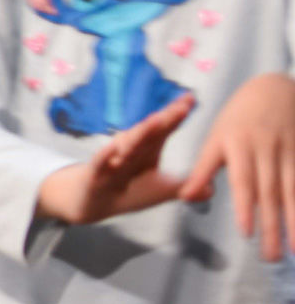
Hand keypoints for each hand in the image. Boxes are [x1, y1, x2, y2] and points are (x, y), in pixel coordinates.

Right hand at [36, 93, 193, 224]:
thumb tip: (212, 187)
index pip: (163, 129)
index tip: (191, 99)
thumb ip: (184, 185)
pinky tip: (113, 149)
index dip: (177, 115)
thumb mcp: (160, 190)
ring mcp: (112, 161)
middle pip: (149, 132)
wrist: (91, 204)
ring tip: (156, 121)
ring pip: (127, 145)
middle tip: (182, 107)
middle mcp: (130, 150)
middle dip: (165, 119)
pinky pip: (100, 164)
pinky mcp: (95, 174)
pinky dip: (106, 156)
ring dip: (141, 132)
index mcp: (146, 150)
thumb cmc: (126, 191)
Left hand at [181, 74, 294, 261]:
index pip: (242, 181)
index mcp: (237, 146)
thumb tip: (185, 197)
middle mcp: (265, 151)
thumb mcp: (215, 137)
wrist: (276, 89)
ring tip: (294, 251)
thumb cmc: (238, 118)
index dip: (244, 207)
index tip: (245, 233)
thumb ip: (203, 169)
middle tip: (269, 258)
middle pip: (269, 194)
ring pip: (293, 192)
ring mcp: (288, 153)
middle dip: (271, 227)